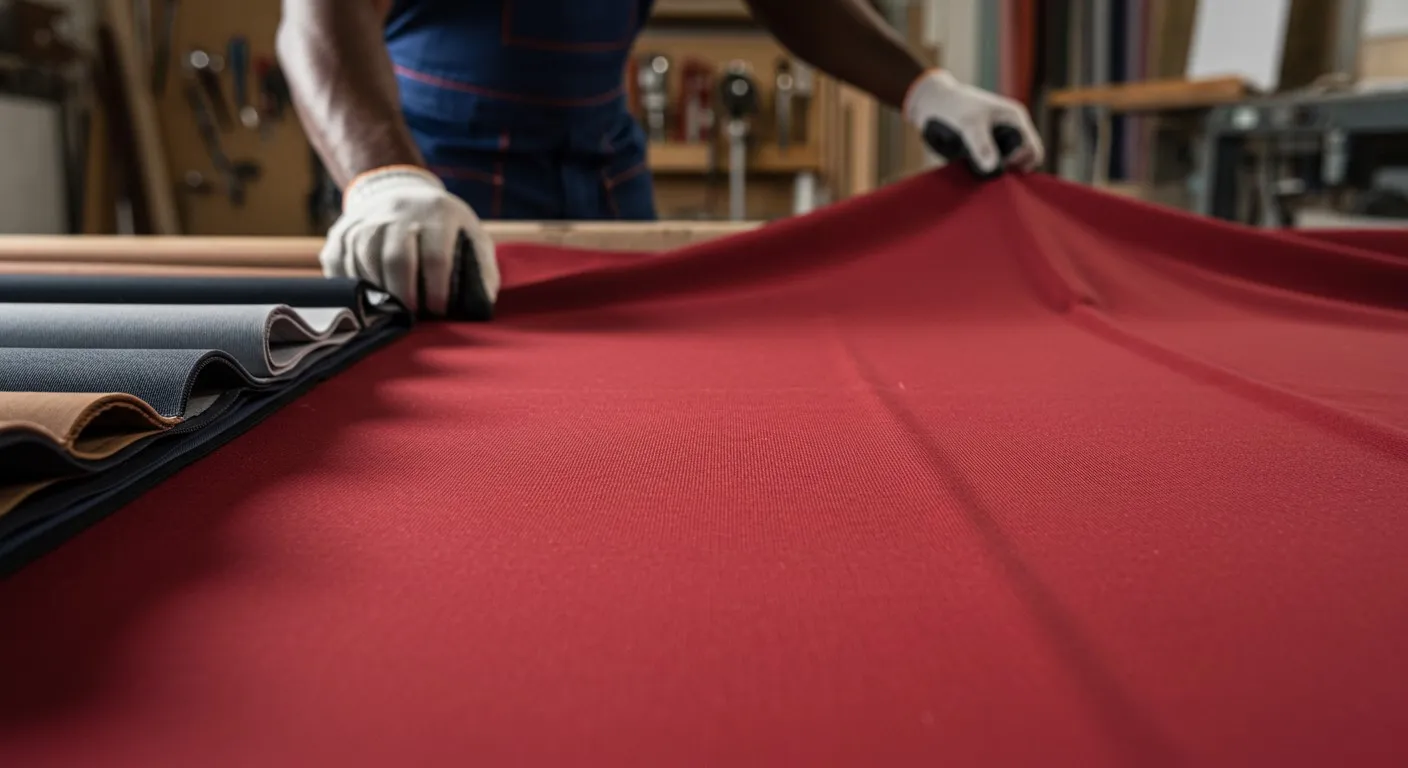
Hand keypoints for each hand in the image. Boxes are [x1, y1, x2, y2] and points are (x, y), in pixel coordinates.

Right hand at [320, 165, 500, 316]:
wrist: (399, 189)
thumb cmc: (442, 225)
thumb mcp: (471, 235)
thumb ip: (481, 268)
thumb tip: (481, 303)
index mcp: (437, 213)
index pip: (436, 256)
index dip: (436, 289)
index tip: (438, 311)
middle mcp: (400, 210)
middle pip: (396, 257)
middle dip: (403, 294)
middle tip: (409, 316)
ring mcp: (368, 217)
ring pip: (364, 258)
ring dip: (376, 291)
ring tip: (388, 310)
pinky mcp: (344, 227)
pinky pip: (340, 259)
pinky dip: (349, 283)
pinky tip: (363, 297)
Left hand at [903, 70, 1043, 176]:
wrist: (932, 102)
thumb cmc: (954, 105)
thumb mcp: (968, 124)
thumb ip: (981, 145)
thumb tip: (993, 168)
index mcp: (1014, 120)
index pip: (1032, 149)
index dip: (1021, 161)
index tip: (1002, 165)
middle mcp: (1009, 131)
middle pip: (1020, 160)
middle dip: (1009, 170)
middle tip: (989, 174)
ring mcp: (996, 142)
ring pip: (1004, 166)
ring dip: (995, 173)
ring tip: (980, 175)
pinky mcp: (982, 150)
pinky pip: (990, 167)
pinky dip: (984, 173)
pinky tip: (973, 175)